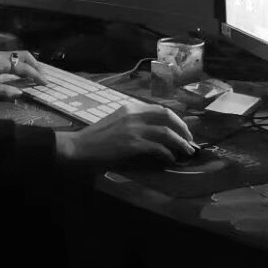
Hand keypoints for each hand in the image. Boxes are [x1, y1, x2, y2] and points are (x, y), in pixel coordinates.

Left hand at [0, 48, 48, 99]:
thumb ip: (3, 92)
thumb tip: (21, 93)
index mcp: (1, 61)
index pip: (24, 67)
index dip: (36, 75)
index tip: (46, 84)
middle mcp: (0, 56)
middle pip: (24, 56)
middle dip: (36, 65)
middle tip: (44, 77)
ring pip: (18, 56)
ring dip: (29, 64)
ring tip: (36, 75)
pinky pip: (12, 60)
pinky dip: (21, 65)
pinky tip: (21, 74)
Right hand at [55, 100, 194, 165]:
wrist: (78, 147)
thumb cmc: (96, 139)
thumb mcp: (117, 123)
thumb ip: (135, 123)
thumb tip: (156, 133)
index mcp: (130, 108)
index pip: (161, 109)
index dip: (176, 120)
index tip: (183, 131)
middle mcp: (133, 114)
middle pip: (167, 117)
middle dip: (183, 129)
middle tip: (190, 141)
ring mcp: (133, 128)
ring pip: (166, 133)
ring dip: (180, 143)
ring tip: (186, 152)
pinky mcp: (131, 144)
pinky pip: (157, 148)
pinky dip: (167, 154)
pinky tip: (170, 159)